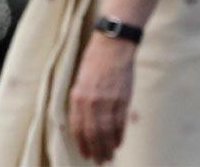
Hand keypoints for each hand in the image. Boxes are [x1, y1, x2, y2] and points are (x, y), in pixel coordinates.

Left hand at [69, 32, 135, 163]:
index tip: (85, 152)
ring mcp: (107, 101)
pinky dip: (119, 136)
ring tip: (109, 156)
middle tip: (99, 160)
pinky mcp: (122, 100)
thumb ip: (82, 98)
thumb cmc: (95, 58)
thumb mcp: (81, 77)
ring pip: (107, 132)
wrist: (113, 45)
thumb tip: (83, 118)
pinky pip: (120, 124)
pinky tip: (118, 143)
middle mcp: (90, 100)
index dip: (81, 142)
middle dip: (95, 149)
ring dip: (108, 147)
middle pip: (93, 133)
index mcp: (77, 94)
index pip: (77, 126)